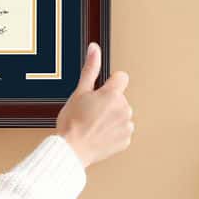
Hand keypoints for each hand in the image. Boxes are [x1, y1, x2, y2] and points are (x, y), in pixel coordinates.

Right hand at [54, 43, 131, 166]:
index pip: (121, 77)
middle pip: (120, 98)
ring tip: (94, 125)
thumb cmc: (72, 123)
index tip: (100, 93)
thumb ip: (90, 68)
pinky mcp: (126, 140)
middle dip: (109, 102)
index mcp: (113, 94)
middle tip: (91, 112)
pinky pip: (122, 131)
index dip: (110, 83)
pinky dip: (113, 132)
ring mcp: (126, 125)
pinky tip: (99, 135)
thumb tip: (94, 48)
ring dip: (112, 118)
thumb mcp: (79, 92)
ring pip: (121, 114)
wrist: (71, 150)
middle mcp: (124, 109)